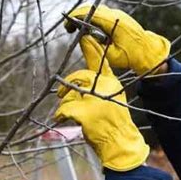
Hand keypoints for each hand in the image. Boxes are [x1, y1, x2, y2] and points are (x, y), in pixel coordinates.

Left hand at [54, 35, 148, 170]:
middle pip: (78, 76)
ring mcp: (95, 99)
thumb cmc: (113, 123)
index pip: (100, 61)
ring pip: (69, 94)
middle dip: (66, 84)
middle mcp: (105, 87)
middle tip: (59, 94)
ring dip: (64, 104)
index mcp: (112, 82)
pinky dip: (59, 114)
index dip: (91, 47)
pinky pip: (64, 108)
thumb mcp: (113, 100)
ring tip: (64, 113)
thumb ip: (101, 87)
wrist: (121, 143)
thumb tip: (81, 80)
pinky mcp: (85, 112)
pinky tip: (59, 119)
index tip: (84, 36)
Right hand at [68, 4, 170, 74]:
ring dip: (84, 17)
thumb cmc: (131, 57)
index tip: (67, 26)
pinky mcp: (119, 17)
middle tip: (68, 29)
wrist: (149, 52)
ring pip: (96, 10)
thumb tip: (82, 36)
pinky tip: (86, 28)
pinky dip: (91, 18)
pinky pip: (102, 13)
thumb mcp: (111, 56)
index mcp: (114, 22)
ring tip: (75, 29)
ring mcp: (118, 14)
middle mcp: (116, 15)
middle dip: (77, 16)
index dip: (76, 17)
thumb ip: (95, 46)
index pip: (91, 14)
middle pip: (91, 9)